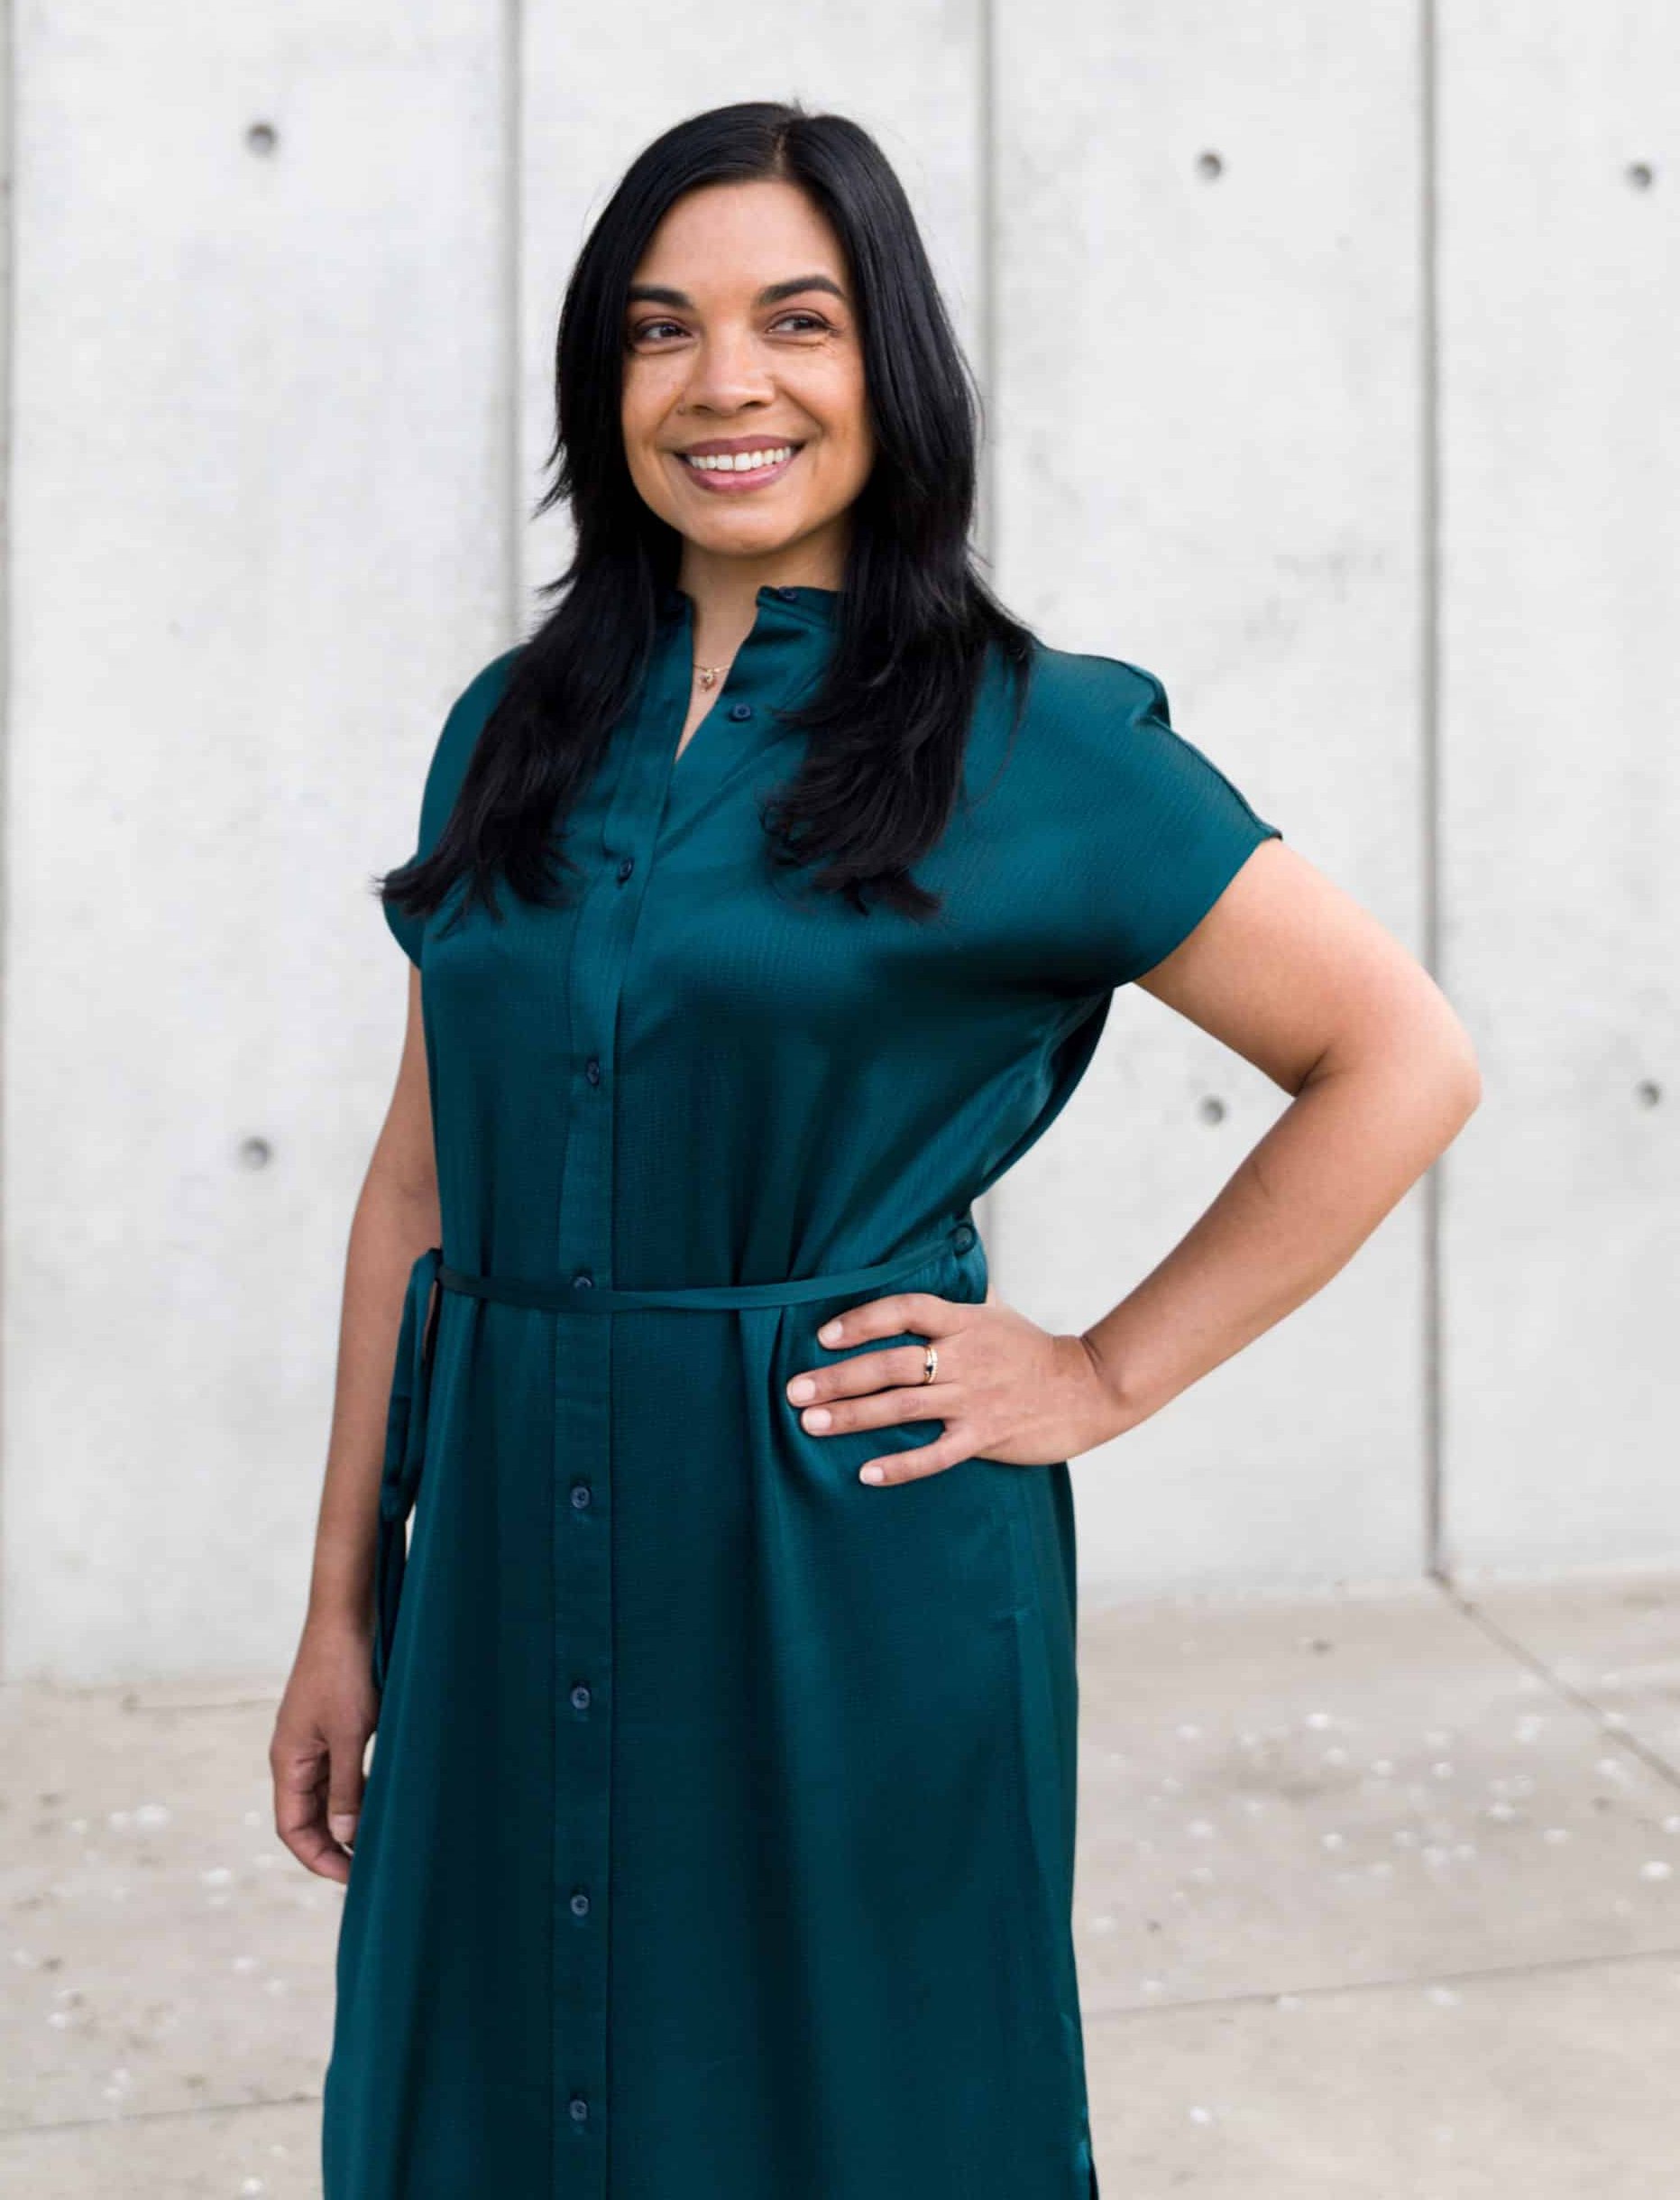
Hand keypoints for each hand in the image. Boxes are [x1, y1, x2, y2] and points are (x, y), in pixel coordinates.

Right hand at [269, 1612, 377, 1884]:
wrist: (347, 1613)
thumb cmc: (344, 1670)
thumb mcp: (349, 1734)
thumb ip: (347, 1786)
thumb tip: (345, 1835)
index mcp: (288, 1761)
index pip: (293, 1829)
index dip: (319, 1859)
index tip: (353, 1879)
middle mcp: (295, 1754)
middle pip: (308, 1815)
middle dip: (335, 1845)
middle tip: (372, 1866)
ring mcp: (313, 1737)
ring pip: (327, 1792)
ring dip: (349, 1816)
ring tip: (381, 1837)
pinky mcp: (333, 1721)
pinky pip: (341, 1767)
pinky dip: (359, 1787)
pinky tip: (384, 1794)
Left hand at [785, 1289, 1125, 1485]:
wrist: (1087, 1390)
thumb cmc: (1032, 1349)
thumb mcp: (996, 1310)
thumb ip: (958, 1289)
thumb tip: (933, 1245)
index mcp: (964, 1321)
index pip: (906, 1310)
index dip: (862, 1321)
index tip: (823, 1335)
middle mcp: (965, 1357)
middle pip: (892, 1364)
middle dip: (839, 1377)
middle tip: (795, 1391)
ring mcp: (974, 1399)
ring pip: (904, 1407)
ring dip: (853, 1417)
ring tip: (811, 1424)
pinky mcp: (986, 1437)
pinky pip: (937, 1454)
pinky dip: (901, 1465)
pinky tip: (866, 1472)